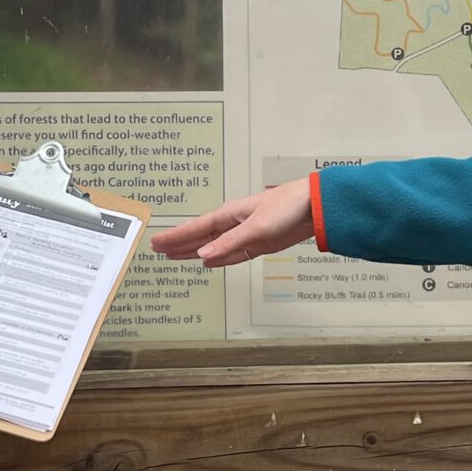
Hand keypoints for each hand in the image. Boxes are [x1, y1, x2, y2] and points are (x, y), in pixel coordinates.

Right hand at [151, 178, 315, 267]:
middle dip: (180, 244)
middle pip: (201, 237)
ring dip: (196, 252)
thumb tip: (204, 256)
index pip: (196, 228)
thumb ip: (230, 243)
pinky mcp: (259, 244)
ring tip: (176, 256)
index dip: (176, 237)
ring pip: (214, 246)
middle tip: (158, 250)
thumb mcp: (257, 226)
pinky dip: (219, 259)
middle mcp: (235, 223)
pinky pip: (232, 254)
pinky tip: (208, 263)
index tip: (156, 243)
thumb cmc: (287, 207)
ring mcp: (246, 234)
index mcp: (230, 214)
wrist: (315, 207)